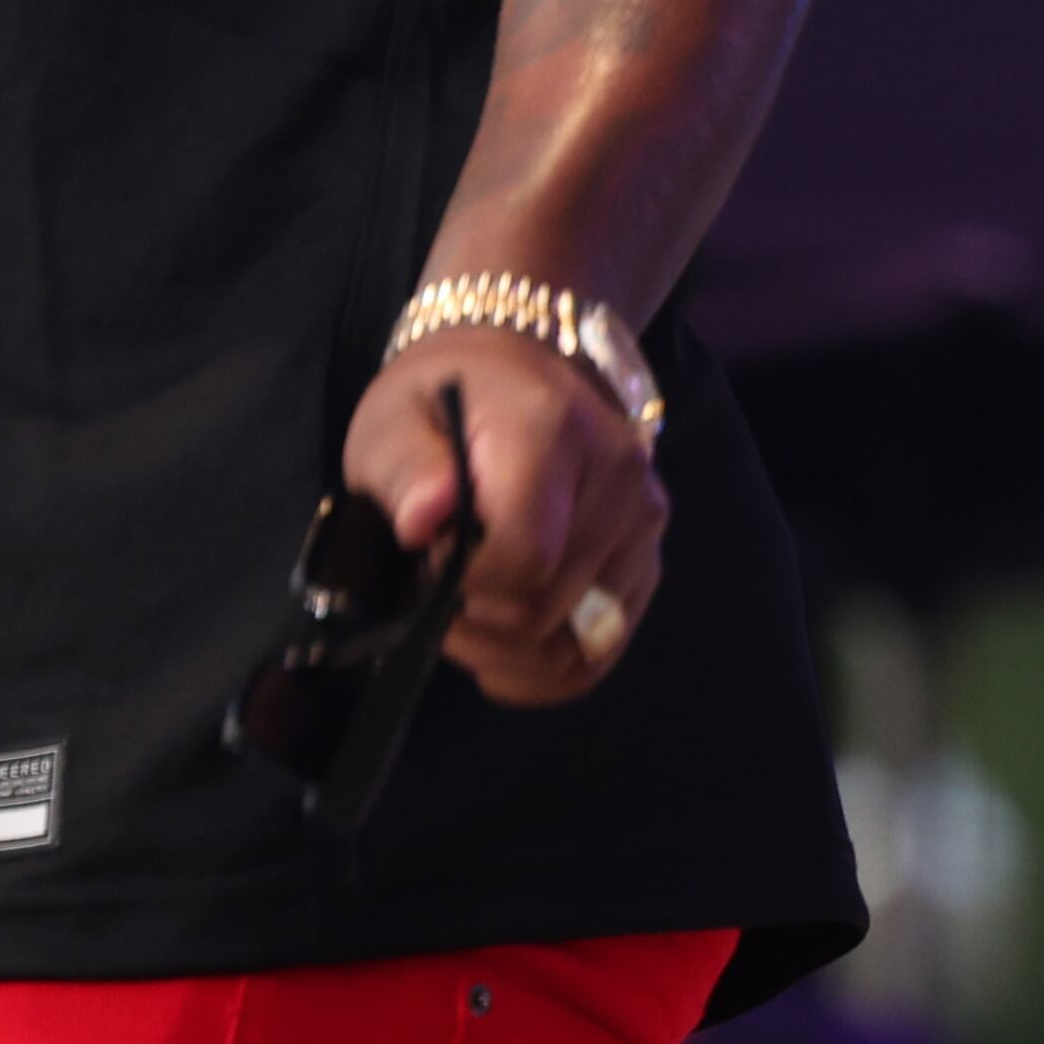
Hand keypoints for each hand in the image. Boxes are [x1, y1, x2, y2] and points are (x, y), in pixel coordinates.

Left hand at [340, 321, 665, 707]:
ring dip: (505, 652)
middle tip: (433, 586)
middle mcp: (619, 479)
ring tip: (462, 612)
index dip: (462, 582)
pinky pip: (599, 654)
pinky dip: (544, 669)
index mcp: (553, 430)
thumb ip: (404, 467)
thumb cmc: (444, 397)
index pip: (525, 554)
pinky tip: (500, 648)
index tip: (424, 560)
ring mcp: (644, 526)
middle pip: (546, 608)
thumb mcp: (395, 416)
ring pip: (575, 647)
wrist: (517, 373)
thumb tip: (423, 521)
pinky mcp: (648, 563)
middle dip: (475, 619)